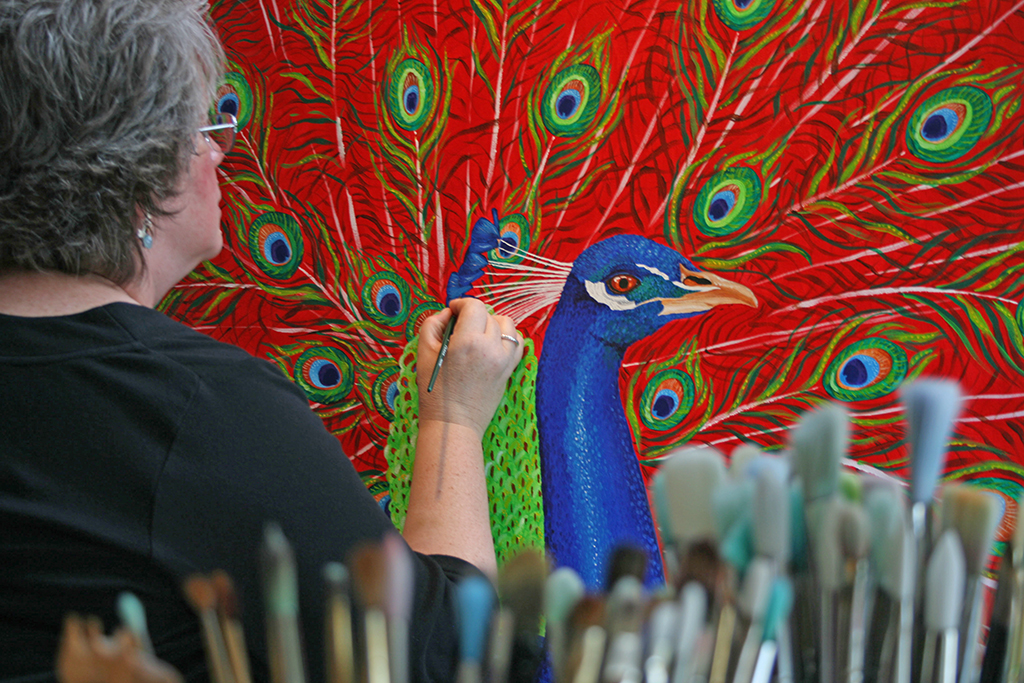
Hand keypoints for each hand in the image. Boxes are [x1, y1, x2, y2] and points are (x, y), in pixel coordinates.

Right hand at [416, 298, 522, 438]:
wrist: (453, 424)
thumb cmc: (435, 392)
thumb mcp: (423, 353)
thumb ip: (433, 324)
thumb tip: (448, 314)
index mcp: (468, 342)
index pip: (474, 306)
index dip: (462, 304)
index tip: (453, 311)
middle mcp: (490, 348)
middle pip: (488, 315)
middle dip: (473, 316)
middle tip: (459, 328)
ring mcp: (503, 360)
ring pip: (507, 325)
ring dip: (493, 323)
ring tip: (478, 333)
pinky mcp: (509, 370)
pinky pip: (517, 343)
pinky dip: (508, 338)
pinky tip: (493, 344)